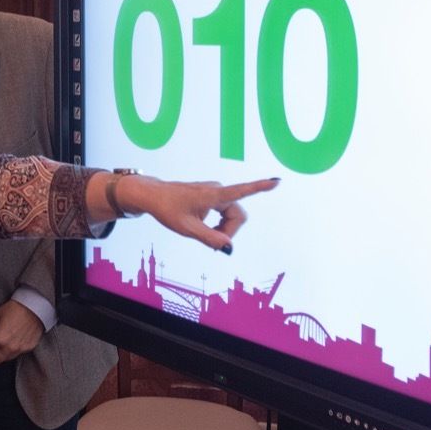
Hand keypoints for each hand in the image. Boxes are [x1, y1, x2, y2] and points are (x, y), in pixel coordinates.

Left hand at [0, 301, 44, 365]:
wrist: (36, 307)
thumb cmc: (17, 308)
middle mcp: (9, 347)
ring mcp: (19, 349)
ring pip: (5, 359)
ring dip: (0, 353)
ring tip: (1, 342)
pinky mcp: (28, 348)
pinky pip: (16, 354)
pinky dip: (11, 350)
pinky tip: (12, 341)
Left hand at [124, 175, 280, 253]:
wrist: (153, 196)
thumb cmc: (168, 209)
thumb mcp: (187, 229)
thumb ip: (210, 239)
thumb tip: (229, 248)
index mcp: (212, 195)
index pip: (241, 191)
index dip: (260, 187)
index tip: (276, 181)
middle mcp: (217, 190)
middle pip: (238, 215)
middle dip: (229, 232)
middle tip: (212, 244)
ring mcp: (215, 192)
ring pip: (232, 215)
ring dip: (224, 229)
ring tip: (206, 236)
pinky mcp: (212, 196)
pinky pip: (225, 212)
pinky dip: (220, 224)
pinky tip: (207, 229)